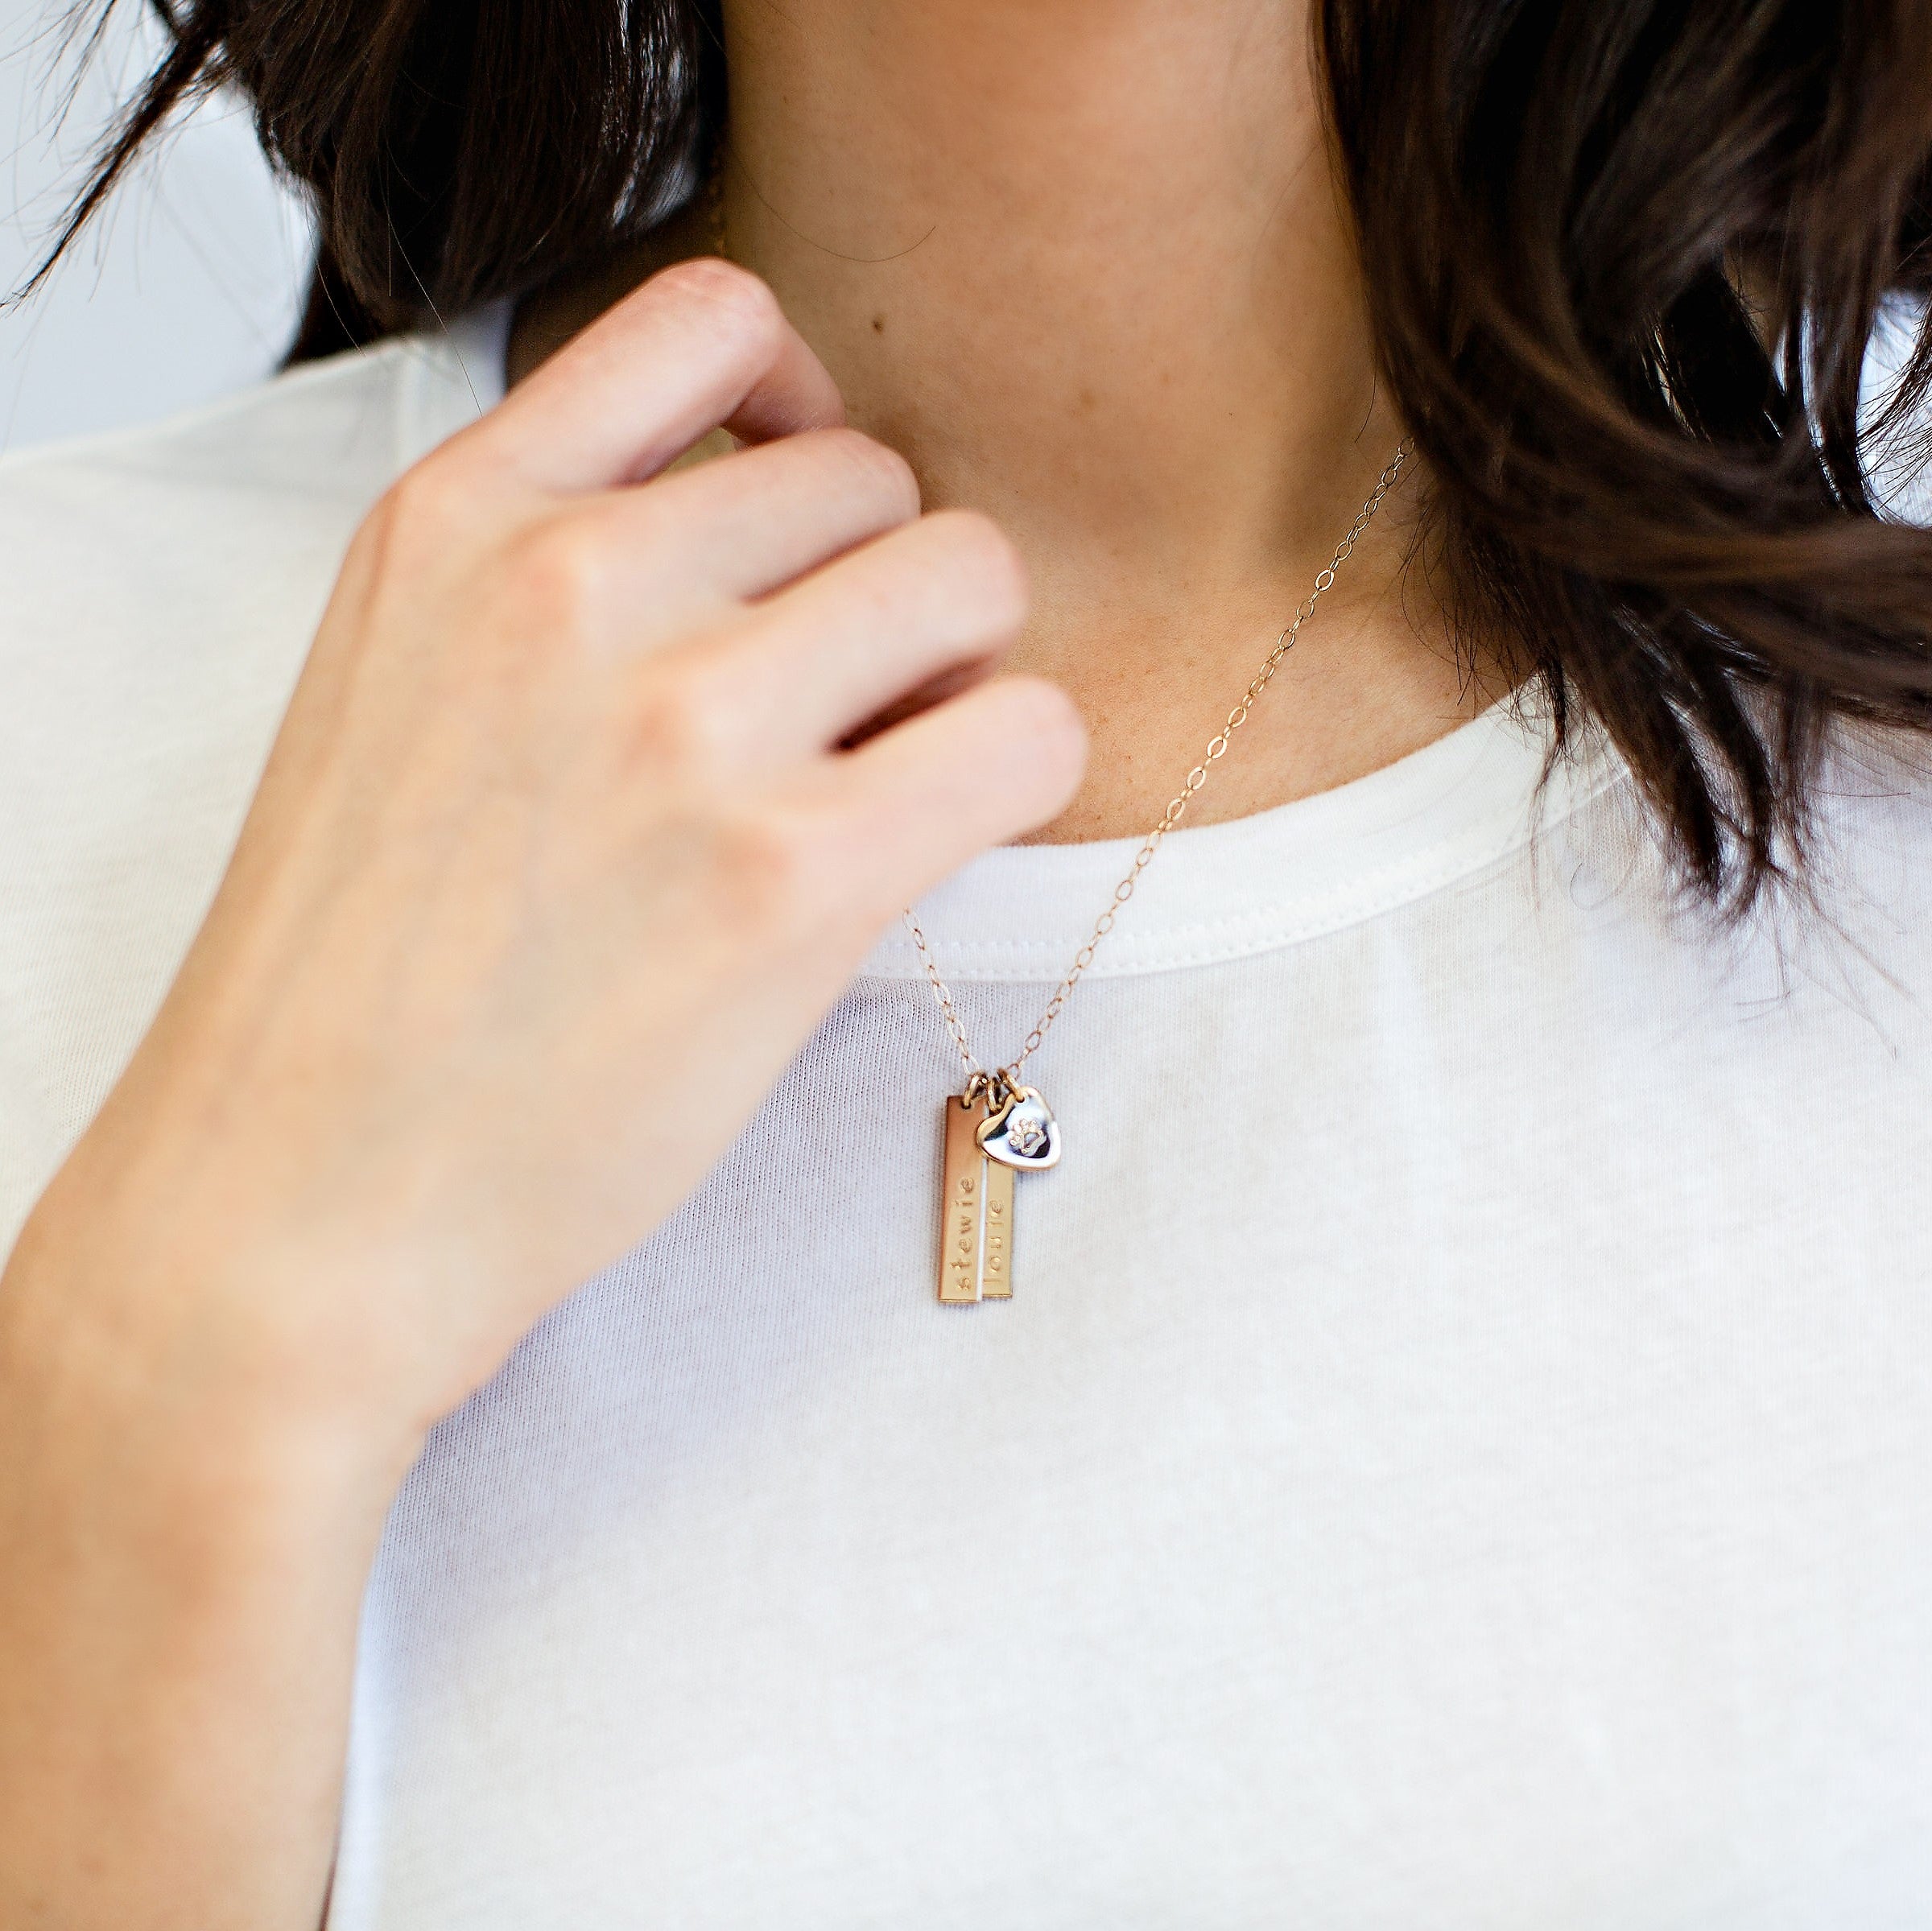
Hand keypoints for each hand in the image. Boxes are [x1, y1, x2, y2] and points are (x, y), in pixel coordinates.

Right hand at [16, 257, 1085, 1448]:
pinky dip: (1016, 774)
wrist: (302, 1196)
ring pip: (971, 576)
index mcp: (463, 516)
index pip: (712, 319)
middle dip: (883, 585)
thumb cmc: (363, 967)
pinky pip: (1029, 732)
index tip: (800, 523)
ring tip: (885, 775)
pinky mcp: (790, 876)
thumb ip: (558, 566)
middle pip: (873, 474)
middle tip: (841, 710)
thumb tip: (789, 515)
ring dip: (959, 671)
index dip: (800, 405)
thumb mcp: (399, 686)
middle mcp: (574, 584)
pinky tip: (932, 841)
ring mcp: (684, 724)